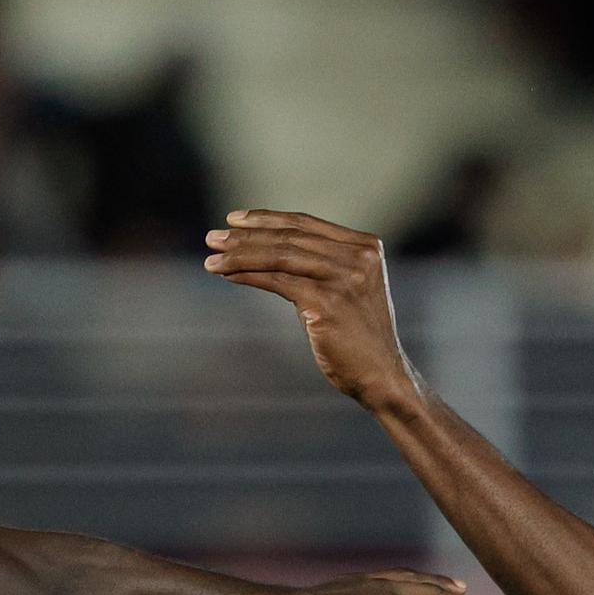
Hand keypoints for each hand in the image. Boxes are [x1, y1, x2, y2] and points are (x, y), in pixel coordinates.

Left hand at [204, 210, 415, 409]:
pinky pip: (278, 281)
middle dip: (245, 236)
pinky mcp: (327, 303)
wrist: (382, 375)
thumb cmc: (359, 337)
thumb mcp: (346, 289)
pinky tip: (228, 275)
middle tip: (212, 237)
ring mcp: (344, 278)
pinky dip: (249, 276)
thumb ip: (320, 267)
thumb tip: (266, 253)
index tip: (235, 220)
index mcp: (366, 247)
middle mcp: (358, 257)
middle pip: (290, 237)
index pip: (306, 223)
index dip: (267, 219)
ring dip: (240, 255)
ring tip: (211, 257)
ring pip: (280, 255)